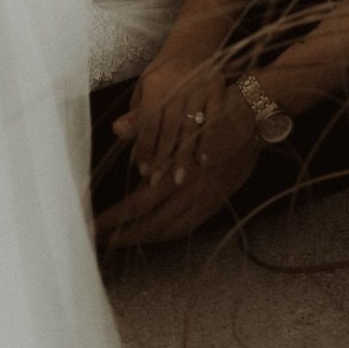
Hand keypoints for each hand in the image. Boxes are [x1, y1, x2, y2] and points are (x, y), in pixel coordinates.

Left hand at [97, 112, 261, 247]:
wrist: (253, 116)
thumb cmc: (211, 109)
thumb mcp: (178, 113)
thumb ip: (145, 125)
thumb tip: (116, 127)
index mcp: (180, 171)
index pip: (140, 205)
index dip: (115, 218)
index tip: (94, 225)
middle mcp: (193, 191)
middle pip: (153, 224)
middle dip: (124, 234)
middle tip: (100, 238)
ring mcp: (207, 200)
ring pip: (170, 230)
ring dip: (143, 237)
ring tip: (119, 238)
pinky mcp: (216, 202)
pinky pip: (186, 227)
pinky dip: (165, 233)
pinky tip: (151, 232)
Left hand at [111, 54, 224, 186]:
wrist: (194, 44)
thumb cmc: (164, 72)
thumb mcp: (145, 87)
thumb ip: (135, 112)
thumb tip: (117, 131)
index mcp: (156, 84)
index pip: (148, 122)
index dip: (145, 147)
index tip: (143, 171)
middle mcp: (178, 84)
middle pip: (170, 128)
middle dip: (163, 158)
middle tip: (158, 182)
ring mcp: (200, 85)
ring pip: (191, 126)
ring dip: (185, 155)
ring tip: (180, 178)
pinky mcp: (217, 87)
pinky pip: (213, 118)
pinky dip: (209, 140)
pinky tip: (204, 159)